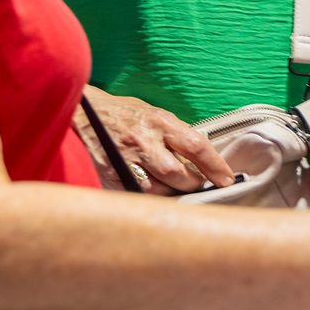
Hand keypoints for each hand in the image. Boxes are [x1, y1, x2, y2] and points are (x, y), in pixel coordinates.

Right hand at [78, 88, 235, 194]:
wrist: (81, 113)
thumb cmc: (122, 113)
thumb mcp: (152, 112)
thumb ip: (174, 132)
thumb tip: (200, 153)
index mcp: (158, 121)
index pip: (196, 145)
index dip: (215, 165)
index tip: (227, 179)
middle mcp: (143, 141)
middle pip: (179, 174)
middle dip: (193, 183)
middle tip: (196, 183)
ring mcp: (125, 161)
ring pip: (159, 190)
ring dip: (171, 192)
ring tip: (172, 186)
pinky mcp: (110, 177)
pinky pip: (138, 196)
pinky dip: (150, 197)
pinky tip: (151, 189)